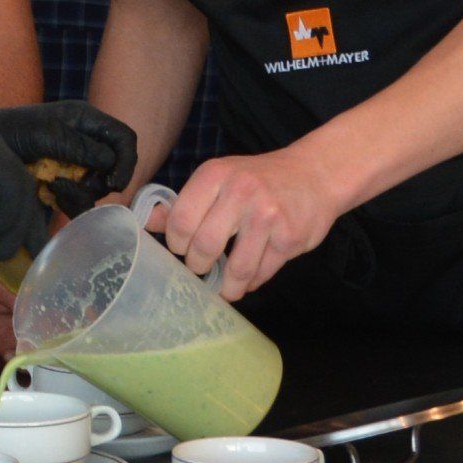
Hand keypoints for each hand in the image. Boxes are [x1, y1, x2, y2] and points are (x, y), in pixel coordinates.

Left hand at [0, 100, 138, 215]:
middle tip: (80, 185)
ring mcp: (75, 163)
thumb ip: (83, 147)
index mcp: (87, 121)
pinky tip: (49, 193)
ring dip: (81, 192)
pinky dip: (68, 200)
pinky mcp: (64, 182)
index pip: (125, 138)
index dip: (127, 160)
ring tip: (55, 185)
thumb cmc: (14, 131)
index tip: (112, 182)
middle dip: (101, 181)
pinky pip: (80, 199)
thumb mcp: (49, 135)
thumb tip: (110, 164)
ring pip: (98, 187)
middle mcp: (86, 142)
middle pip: (115, 167)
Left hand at [155, 148, 344, 300]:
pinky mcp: (290, 238)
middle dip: (198, 266)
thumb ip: (184, 202)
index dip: (176, 243)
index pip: (180, 220)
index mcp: (216, 175)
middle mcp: (241, 192)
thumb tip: (146, 222)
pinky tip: (247, 280)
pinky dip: (251, 282)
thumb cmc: (259, 180)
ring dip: (226, 286)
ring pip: (236, 268)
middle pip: (204, 246)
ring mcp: (268, 216)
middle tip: (199, 268)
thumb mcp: (219, 178)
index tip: (181, 249)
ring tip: (222, 288)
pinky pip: (262, 273)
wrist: (316, 174)